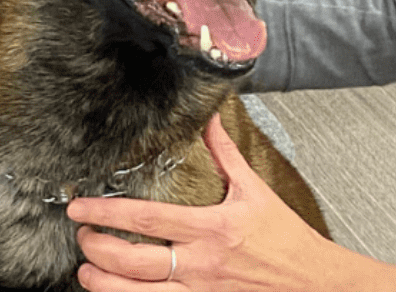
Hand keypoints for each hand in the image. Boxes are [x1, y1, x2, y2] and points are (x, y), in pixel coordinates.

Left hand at [68, 113, 341, 291]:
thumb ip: (226, 156)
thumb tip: (211, 119)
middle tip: (81, 238)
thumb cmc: (287, 240)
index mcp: (212, 228)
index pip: (147, 219)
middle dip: (96, 249)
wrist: (315, 283)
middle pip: (132, 261)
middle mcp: (202, 264)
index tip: (80, 208)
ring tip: (87, 272)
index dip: (107, 213)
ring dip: (104, 284)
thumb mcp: (256, 192)